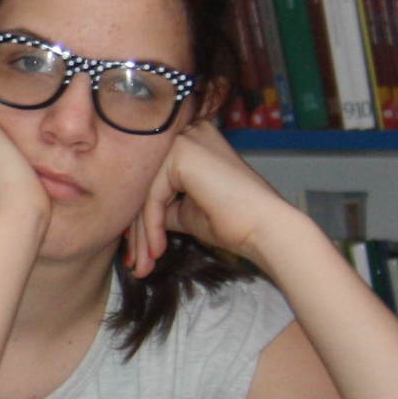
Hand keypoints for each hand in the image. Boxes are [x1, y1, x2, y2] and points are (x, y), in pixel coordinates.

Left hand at [125, 121, 296, 275]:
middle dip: (136, 230)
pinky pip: (153, 196)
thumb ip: (158, 204)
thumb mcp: (184, 210)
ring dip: (141, 235)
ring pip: (144, 192)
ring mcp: (184, 139)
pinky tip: (157, 251)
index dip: (139, 218)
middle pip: (144, 185)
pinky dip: (152, 227)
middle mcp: (185, 132)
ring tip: (142, 266)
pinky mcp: (182, 153)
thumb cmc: (233, 222)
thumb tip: (129, 214)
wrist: (268, 229)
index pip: (150, 180)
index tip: (134, 252)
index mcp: (188, 141)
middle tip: (135, 264)